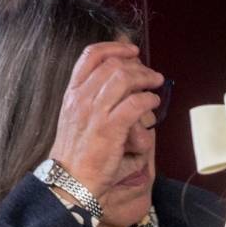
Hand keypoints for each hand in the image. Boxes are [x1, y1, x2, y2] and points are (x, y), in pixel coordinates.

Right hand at [46, 42, 162, 198]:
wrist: (70, 179)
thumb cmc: (76, 153)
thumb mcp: (75, 118)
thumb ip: (92, 100)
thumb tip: (119, 88)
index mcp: (72, 93)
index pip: (90, 55)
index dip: (114, 47)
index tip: (131, 51)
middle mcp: (81, 98)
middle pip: (113, 65)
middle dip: (137, 65)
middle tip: (151, 75)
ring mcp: (94, 112)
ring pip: (124, 79)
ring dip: (145, 78)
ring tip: (156, 85)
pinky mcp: (109, 128)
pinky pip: (134, 103)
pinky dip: (148, 99)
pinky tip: (153, 103)